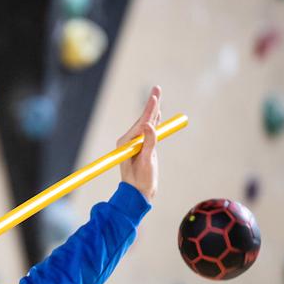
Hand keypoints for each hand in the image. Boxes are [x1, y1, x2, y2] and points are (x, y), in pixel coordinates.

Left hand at [118, 85, 159, 200]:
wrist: (138, 195)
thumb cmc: (141, 181)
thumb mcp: (147, 162)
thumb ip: (149, 143)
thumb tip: (149, 125)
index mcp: (126, 143)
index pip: (142, 122)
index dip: (150, 108)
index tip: (155, 96)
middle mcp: (129, 141)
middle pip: (143, 119)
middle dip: (151, 104)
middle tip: (157, 88)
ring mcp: (134, 145)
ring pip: (146, 124)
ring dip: (152, 111)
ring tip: (156, 96)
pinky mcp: (141, 149)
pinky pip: (148, 132)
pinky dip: (153, 122)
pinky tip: (156, 116)